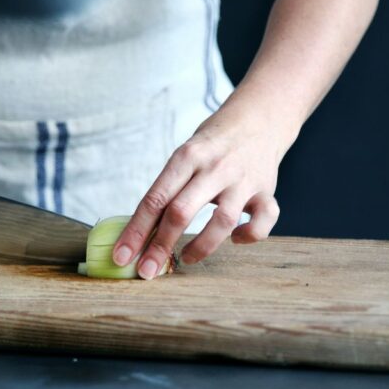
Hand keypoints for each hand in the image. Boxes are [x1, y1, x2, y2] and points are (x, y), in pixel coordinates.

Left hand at [113, 93, 296, 278]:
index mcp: (187, 156)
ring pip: (221, 221)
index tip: (121, 256)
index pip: (154, 198)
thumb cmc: (212, 143)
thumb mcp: (186, 154)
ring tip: (186, 258)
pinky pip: (264, 220)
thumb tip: (140, 233)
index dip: (136, 231)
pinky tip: (236, 238)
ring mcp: (243, 180)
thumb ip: (169, 188)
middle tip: (146, 271)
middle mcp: (214, 167)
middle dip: (160, 246)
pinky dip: (250, 235)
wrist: (259, 117)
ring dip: (201, 246)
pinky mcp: (266, 190)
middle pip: (181, 211)